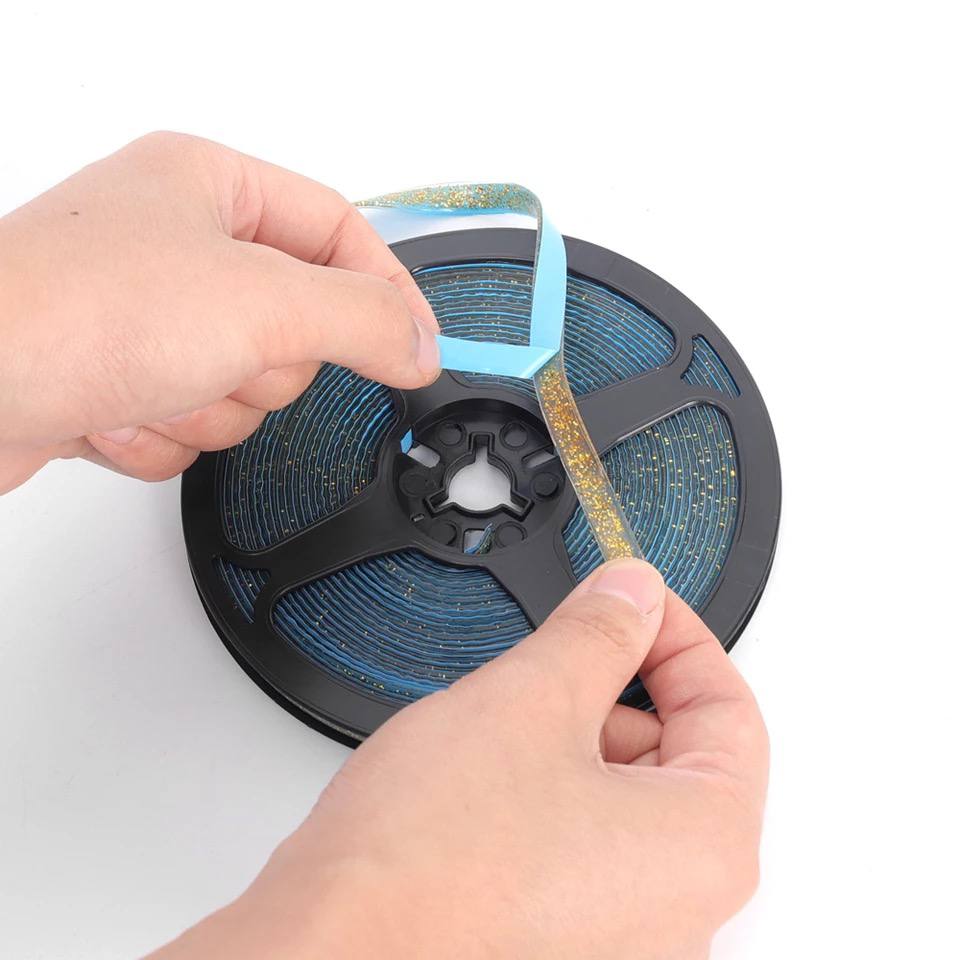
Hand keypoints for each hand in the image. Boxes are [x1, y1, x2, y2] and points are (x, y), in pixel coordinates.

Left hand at [0, 132, 439, 493]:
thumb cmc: (72, 313)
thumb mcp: (260, 303)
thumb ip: (363, 320)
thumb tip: (420, 344)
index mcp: (212, 187)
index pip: (341, 231)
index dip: (388, 291)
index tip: (421, 347)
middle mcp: (179, 246)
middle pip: (295, 325)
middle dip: (261, 366)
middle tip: (222, 354)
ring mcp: (147, 318)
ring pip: (244, 388)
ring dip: (208, 406)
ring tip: (151, 384)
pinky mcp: (121, 379)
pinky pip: (192, 425)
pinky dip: (162, 433)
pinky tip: (114, 409)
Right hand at [151, 559, 767, 959]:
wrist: (331, 953)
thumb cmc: (430, 867)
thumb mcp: (530, 699)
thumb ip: (599, 632)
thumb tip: (632, 594)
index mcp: (705, 849)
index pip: (729, 709)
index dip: (678, 635)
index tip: (633, 602)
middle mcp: (682, 915)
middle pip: (679, 759)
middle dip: (618, 692)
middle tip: (557, 656)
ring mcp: (622, 941)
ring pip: (624, 802)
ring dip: (575, 745)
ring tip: (501, 734)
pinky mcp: (563, 947)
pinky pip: (583, 848)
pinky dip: (551, 798)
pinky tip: (487, 790)